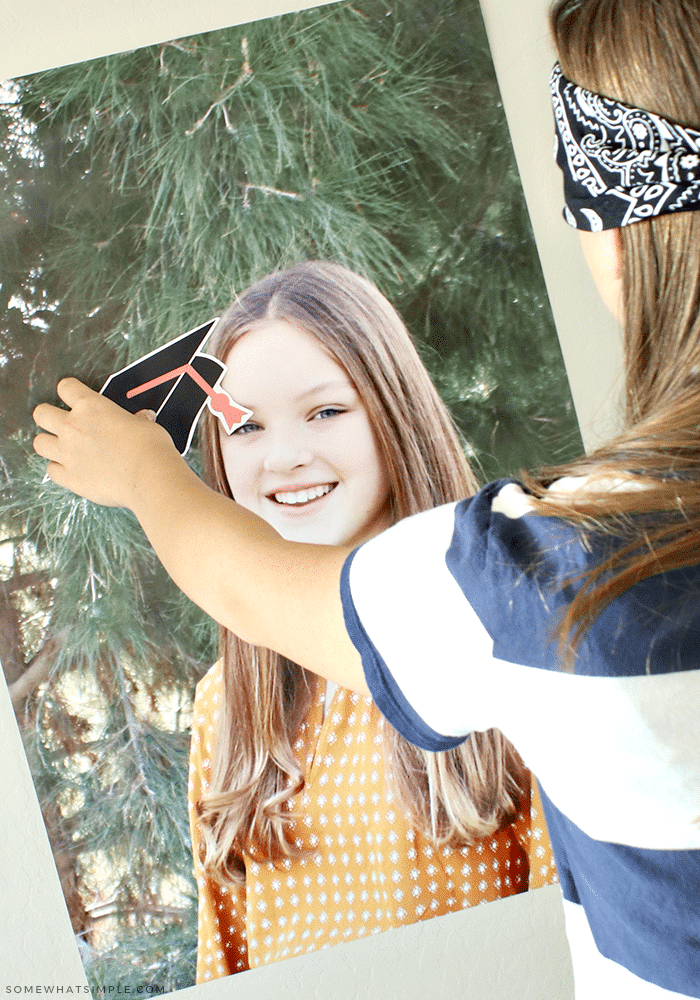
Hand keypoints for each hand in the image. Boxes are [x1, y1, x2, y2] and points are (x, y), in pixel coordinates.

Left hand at [33, 377, 180, 508]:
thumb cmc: (150, 448)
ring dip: (48, 444)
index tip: (72, 396)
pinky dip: (59, 470)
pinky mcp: (69, 478)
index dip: (69, 390)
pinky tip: (70, 470)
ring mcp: (67, 453)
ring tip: (61, 448)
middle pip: (41, 413)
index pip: (66, 387)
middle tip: (59, 423)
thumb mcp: (145, 425)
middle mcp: (72, 427)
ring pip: (39, 443)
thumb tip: (143, 419)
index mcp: (91, 407)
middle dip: (48, 416)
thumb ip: (136, 420)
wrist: (148, 476)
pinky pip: (51, 471)